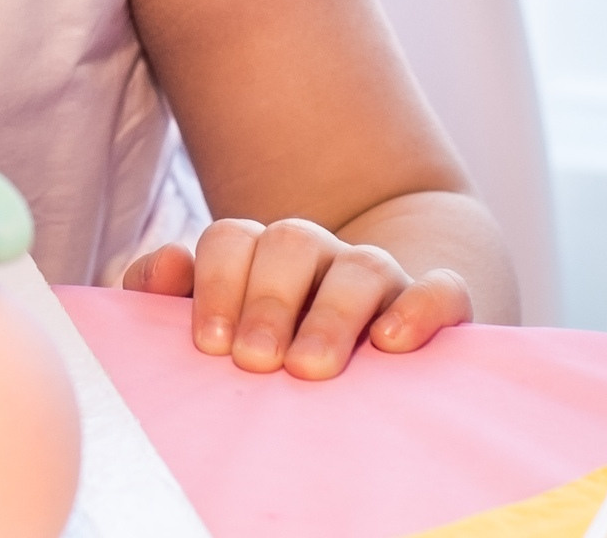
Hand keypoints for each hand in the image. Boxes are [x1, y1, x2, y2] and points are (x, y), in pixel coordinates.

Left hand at [122, 217, 471, 378]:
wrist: (365, 356)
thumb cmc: (267, 350)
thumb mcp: (215, 324)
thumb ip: (167, 293)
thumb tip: (166, 264)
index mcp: (259, 256)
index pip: (231, 239)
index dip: (216, 284)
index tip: (210, 344)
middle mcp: (319, 257)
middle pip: (291, 243)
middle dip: (268, 301)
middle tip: (254, 362)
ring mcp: (378, 278)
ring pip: (362, 265)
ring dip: (332, 314)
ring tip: (309, 368)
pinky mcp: (434, 305)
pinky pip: (441, 290)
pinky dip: (420, 308)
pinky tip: (392, 343)